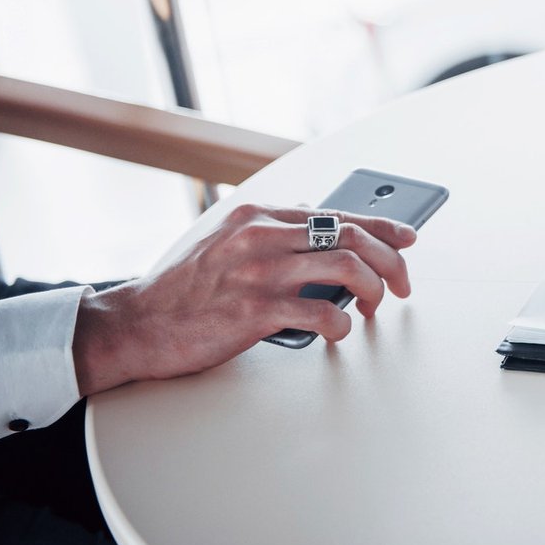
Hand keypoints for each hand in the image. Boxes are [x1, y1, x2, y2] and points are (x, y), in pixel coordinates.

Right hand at [73, 204, 418, 395]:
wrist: (136, 324)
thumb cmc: (185, 288)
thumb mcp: (225, 240)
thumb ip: (270, 228)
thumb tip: (314, 215)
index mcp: (257, 215)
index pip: (336, 213)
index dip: (382, 226)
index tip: (408, 238)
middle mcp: (261, 235)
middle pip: (351, 235)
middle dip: (390, 259)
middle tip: (401, 284)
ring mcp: (258, 271)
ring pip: (345, 266)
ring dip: (373, 289)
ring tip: (373, 307)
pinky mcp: (254, 310)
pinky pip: (320, 312)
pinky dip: (341, 323)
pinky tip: (339, 331)